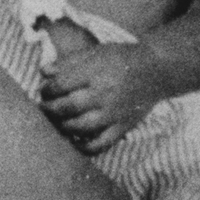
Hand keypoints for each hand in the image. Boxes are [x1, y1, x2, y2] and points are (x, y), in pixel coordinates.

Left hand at [40, 42, 166, 152]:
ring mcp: (112, 114)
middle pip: (66, 107)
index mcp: (93, 73)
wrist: (156, 70)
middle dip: (49, 109)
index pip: (60, 85)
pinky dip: (84, 147)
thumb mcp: (94, 52)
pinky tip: (75, 141)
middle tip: (45, 108)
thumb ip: (68, 62)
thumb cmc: (122, 59)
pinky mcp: (122, 127)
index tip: (44, 91)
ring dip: (62, 126)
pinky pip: (100, 144)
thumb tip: (43, 72)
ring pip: (79, 127)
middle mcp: (102, 94)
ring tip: (58, 121)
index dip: (46, 90)